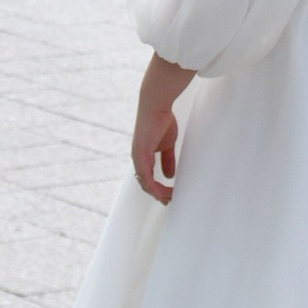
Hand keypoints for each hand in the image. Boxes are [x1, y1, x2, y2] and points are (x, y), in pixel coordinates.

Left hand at [132, 54, 193, 204]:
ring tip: (169, 199)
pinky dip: (155, 187)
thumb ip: (167, 159)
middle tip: (168, 201)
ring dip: (157, 193)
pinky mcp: (141, 156)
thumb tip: (169, 175)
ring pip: (145, 184)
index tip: (168, 195)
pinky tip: (164, 192)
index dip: (157, 188)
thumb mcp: (167, 144)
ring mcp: (138, 158)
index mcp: (143, 156)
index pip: (148, 178)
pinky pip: (146, 178)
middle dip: (157, 194)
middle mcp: (138, 159)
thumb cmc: (161, 120)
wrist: (155, 106)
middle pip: (145, 184)